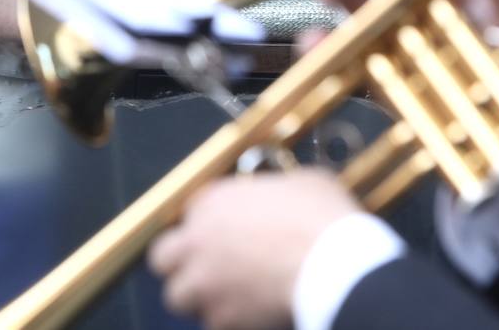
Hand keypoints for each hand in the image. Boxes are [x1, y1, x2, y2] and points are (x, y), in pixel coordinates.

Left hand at [149, 170, 360, 329]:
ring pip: (178, 296)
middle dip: (180, 263)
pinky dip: (231, 320)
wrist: (334, 264)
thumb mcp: (300, 183)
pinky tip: (253, 313)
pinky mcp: (222, 320)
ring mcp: (205, 284)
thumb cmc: (321, 216)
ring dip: (199, 295)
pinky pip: (214, 323)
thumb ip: (275, 190)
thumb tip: (283, 198)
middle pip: (164, 257)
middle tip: (208, 266)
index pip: (190, 213)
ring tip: (229, 295)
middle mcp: (198, 242)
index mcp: (213, 202)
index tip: (226, 231)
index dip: (209, 224)